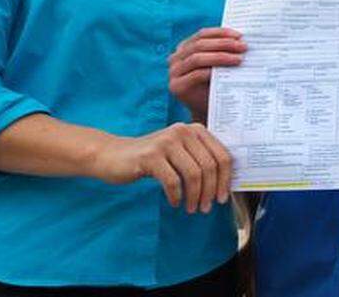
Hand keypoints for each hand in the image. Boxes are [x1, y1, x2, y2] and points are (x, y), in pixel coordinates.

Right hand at [90, 122, 232, 213]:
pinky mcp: (151, 156)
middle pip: (209, 166)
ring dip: (195, 197)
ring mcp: (166, 142)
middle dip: (210, 191)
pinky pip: (173, 181)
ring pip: (193, 175)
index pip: (222, 155)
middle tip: (205, 208)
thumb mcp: (179, 153)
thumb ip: (199, 160)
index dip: (225, 179)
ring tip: (191, 208)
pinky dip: (176, 196)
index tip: (222, 198)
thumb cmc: (151, 159)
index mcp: (195, 130)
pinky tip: (174, 202)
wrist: (113, 155)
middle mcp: (183, 131)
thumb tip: (225, 184)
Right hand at [168, 28, 246, 118]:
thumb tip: (242, 38)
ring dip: (220, 57)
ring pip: (197, 58)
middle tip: (243, 47)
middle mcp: (176, 58)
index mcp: (185, 47)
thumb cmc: (216, 83)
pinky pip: (195, 75)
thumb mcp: (217, 63)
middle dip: (224, 44)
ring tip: (239, 59)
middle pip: (200, 45)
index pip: (202, 34)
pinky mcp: (176, 87)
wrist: (209, 110)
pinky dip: (211, 71)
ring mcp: (174, 72)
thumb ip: (223, 49)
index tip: (239, 35)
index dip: (221, 33)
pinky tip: (226, 71)